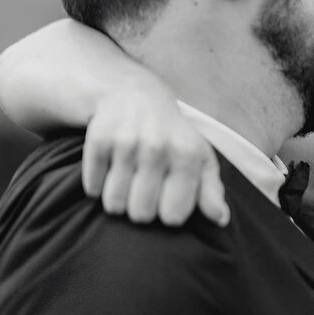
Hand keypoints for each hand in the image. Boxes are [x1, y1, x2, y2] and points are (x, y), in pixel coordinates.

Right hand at [82, 84, 228, 226]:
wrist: (135, 95)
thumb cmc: (173, 136)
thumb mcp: (200, 158)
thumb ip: (211, 191)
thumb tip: (220, 219)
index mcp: (187, 155)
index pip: (174, 215)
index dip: (170, 214)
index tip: (169, 201)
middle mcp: (158, 147)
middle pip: (142, 214)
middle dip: (142, 210)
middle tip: (145, 191)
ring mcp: (126, 142)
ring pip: (114, 204)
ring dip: (118, 201)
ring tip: (128, 182)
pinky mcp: (99, 140)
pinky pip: (93, 188)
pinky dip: (98, 186)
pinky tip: (110, 170)